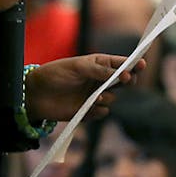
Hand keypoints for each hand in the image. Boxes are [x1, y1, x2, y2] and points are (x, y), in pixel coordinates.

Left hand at [25, 55, 142, 123]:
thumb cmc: (54, 74)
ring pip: (112, 98)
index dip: (132, 64)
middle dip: (127, 81)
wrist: (34, 95)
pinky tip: (90, 108)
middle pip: (122, 82)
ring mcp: (94, 96)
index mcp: (98, 65)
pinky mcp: (87, 111)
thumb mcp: (76, 67)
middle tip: (126, 80)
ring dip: (108, 97)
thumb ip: (98, 70)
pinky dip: (99, 111)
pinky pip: (102, 113)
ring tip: (97, 97)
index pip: (120, 64)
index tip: (141, 64)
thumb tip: (120, 73)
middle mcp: (99, 80)